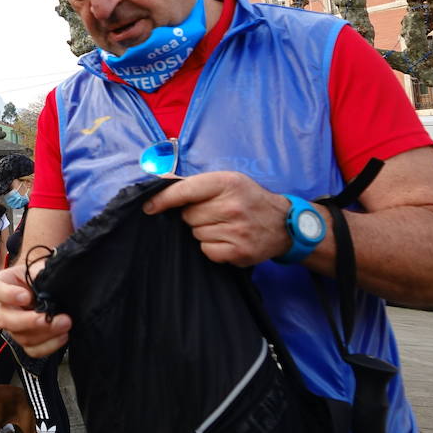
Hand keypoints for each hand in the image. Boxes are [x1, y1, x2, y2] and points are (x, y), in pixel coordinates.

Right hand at [0, 263, 71, 356]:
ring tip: (65, 323)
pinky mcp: (26, 340)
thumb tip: (50, 280)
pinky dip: (49, 345)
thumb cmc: (36, 276)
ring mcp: (12, 327)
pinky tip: (63, 335)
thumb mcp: (36, 268)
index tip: (26, 295)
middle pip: (6, 320)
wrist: (44, 287)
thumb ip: (40, 272)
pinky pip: (33, 350)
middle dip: (30, 321)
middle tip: (49, 316)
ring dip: (45, 333)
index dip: (7, 295)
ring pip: (22, 337)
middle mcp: (1, 309)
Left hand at [143, 171, 292, 266]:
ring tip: (224, 225)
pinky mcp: (239, 251)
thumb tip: (162, 189)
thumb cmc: (249, 199)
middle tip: (214, 213)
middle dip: (194, 215)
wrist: (284, 223)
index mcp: (227, 183)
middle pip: (188, 215)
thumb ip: (198, 184)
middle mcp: (232, 206)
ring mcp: (237, 230)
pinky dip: (212, 247)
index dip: (163, 199)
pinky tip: (227, 238)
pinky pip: (207, 250)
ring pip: (196, 233)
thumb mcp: (228, 181)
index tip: (148, 207)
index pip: (185, 190)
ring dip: (203, 231)